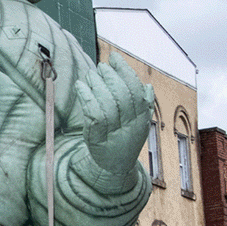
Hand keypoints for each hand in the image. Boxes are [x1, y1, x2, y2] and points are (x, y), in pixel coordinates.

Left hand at [75, 53, 153, 177]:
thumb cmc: (125, 141)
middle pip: (121, 94)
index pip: (135, 89)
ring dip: (96, 84)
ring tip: (90, 75)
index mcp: (142, 118)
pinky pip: (92, 113)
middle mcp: (130, 125)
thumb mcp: (138, 124)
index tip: (114, 57)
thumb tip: (146, 86)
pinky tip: (80, 86)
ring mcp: (114, 133)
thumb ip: (143, 105)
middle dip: (109, 76)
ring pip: (106, 102)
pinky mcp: (97, 138)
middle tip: (100, 67)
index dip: (124, 70)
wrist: (115, 168)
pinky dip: (85, 96)